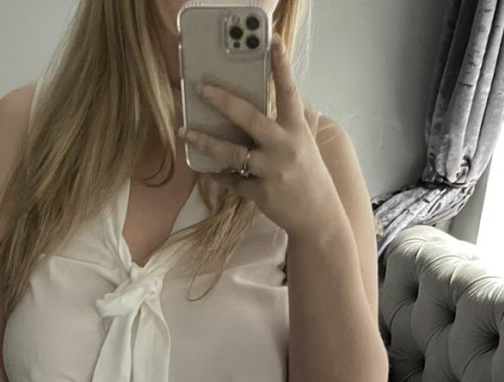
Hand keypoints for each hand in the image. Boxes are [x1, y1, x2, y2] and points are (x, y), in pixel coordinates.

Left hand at [178, 34, 339, 238]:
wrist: (317, 216)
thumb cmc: (308, 174)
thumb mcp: (306, 143)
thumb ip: (294, 120)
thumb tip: (283, 98)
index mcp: (296, 130)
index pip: (289, 92)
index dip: (281, 66)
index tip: (272, 42)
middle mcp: (284, 147)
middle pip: (250, 118)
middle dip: (224, 102)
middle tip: (202, 88)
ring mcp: (271, 171)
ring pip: (233, 153)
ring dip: (207, 143)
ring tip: (186, 133)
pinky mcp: (261, 193)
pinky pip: (233, 180)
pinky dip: (218, 175)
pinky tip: (205, 169)